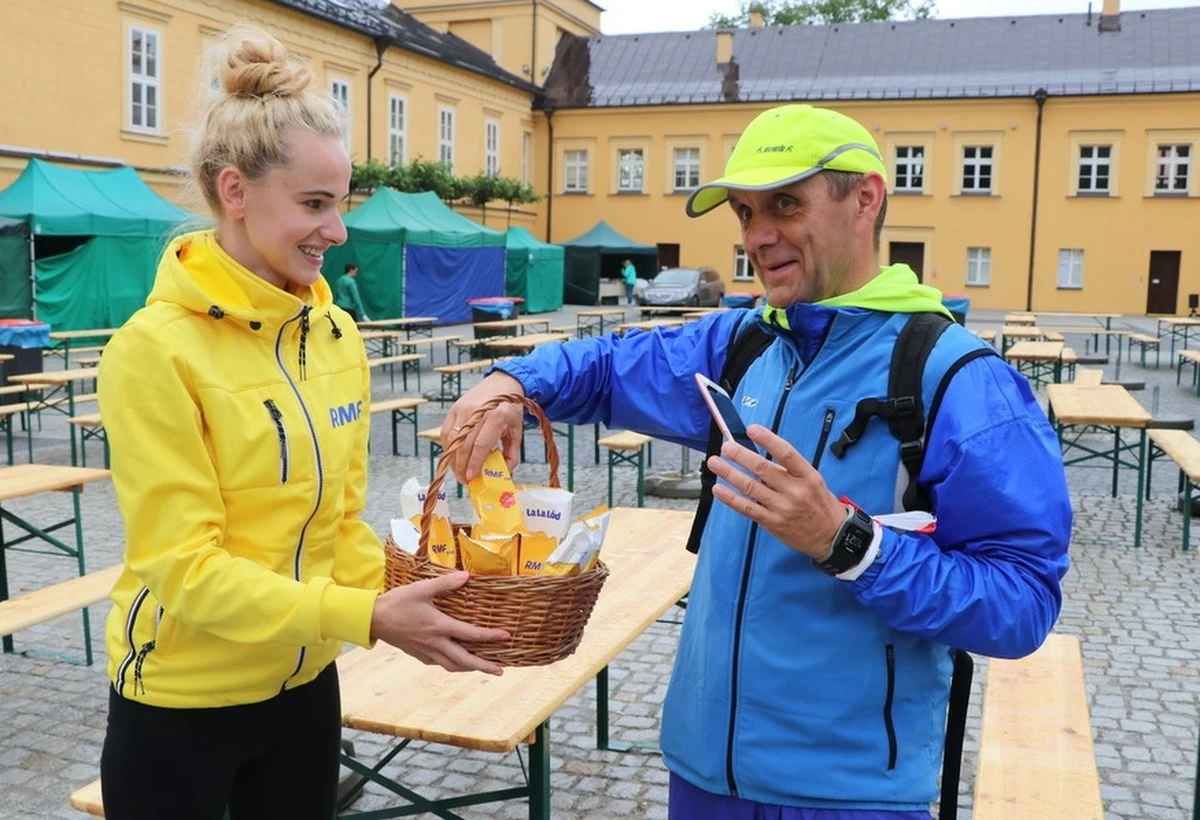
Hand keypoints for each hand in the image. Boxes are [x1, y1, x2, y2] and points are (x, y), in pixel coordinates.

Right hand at [370, 571, 509, 675]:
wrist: (373, 619)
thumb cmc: (397, 602)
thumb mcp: (422, 588)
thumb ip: (445, 583)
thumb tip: (466, 576)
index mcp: (439, 627)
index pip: (470, 635)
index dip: (490, 636)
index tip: (506, 636)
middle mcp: (435, 643)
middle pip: (464, 660)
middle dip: (484, 666)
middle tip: (500, 671)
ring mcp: (426, 651)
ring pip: (452, 665)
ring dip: (469, 668)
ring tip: (482, 668)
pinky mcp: (418, 654)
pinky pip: (439, 663)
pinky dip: (452, 664)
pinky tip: (456, 661)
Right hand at [441, 371, 525, 481]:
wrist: (502, 384)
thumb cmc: (510, 410)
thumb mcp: (516, 431)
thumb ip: (512, 453)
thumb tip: (503, 472)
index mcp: (496, 416)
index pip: (480, 444)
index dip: (474, 463)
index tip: (471, 478)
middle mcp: (477, 411)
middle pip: (464, 444)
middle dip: (461, 466)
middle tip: (464, 480)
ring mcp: (463, 409)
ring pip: (451, 439)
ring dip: (453, 459)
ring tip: (458, 472)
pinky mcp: (454, 409)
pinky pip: (446, 432)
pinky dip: (448, 448)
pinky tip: (454, 457)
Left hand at [706, 424, 846, 559]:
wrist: (831, 536)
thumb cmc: (820, 505)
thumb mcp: (813, 481)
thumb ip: (789, 470)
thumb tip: (760, 457)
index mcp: (807, 476)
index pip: (786, 453)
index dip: (768, 439)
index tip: (752, 429)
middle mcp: (794, 490)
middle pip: (763, 468)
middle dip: (740, 455)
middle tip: (726, 446)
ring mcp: (782, 507)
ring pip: (750, 487)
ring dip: (729, 473)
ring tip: (715, 462)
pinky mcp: (772, 522)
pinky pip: (747, 508)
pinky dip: (730, 498)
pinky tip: (718, 489)